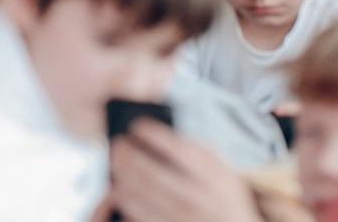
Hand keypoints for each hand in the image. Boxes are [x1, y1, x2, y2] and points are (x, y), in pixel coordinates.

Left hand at [107, 119, 260, 221]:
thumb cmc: (221, 193)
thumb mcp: (222, 168)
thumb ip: (196, 149)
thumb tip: (157, 132)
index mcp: (214, 176)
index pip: (178, 150)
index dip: (153, 134)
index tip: (137, 125)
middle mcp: (199, 198)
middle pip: (151, 173)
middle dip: (128, 155)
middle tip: (118, 144)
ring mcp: (184, 218)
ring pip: (141, 196)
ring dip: (122, 176)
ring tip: (116, 163)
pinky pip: (139, 216)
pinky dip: (125, 201)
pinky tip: (120, 189)